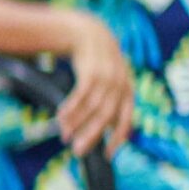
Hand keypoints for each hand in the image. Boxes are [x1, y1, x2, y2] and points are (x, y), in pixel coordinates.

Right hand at [59, 11, 136, 153]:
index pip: (126, 120)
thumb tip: (107, 127)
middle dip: (92, 135)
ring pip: (91, 107)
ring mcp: (106, 77)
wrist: (90, 33)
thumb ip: (111, 101)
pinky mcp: (90, 71)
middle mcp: (120, 85)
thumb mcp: (112, 80)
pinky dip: (70, 108)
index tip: (107, 155)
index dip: (117, 139)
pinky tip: (61, 118)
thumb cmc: (99, 63)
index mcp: (128, 91)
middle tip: (79, 151)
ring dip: (77, 123)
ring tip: (65, 135)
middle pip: (106, 116)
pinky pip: (80, 95)